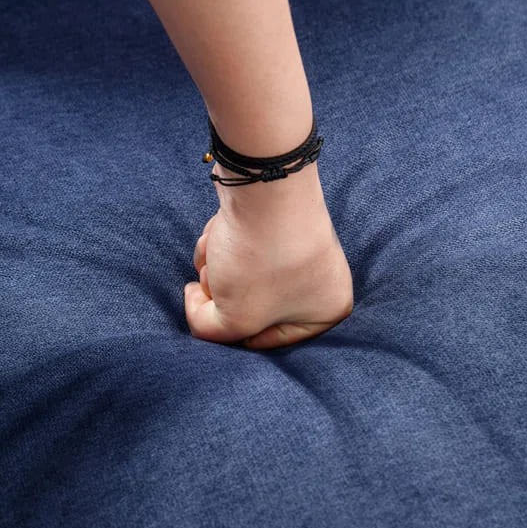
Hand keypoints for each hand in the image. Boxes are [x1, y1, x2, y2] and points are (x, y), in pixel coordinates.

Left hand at [184, 163, 353, 348]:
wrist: (263, 185)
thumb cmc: (260, 260)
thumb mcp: (234, 318)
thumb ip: (212, 331)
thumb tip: (198, 301)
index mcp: (328, 311)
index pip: (268, 342)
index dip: (234, 333)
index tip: (218, 315)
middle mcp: (321, 280)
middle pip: (249, 307)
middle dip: (223, 293)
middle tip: (220, 279)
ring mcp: (299, 248)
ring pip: (237, 276)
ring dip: (217, 267)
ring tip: (220, 250)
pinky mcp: (276, 222)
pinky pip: (240, 248)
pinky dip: (222, 242)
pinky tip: (221, 229)